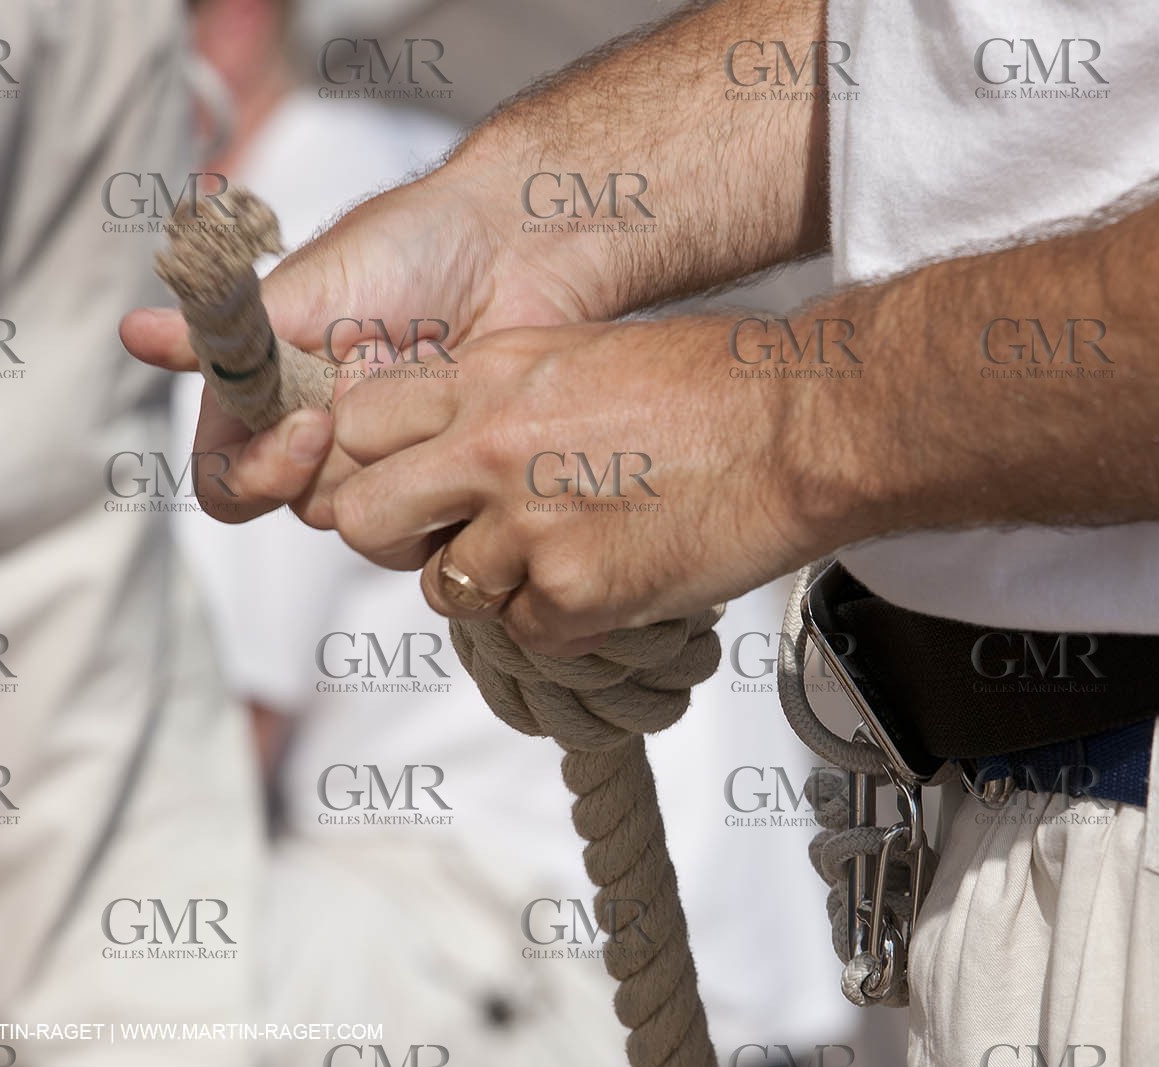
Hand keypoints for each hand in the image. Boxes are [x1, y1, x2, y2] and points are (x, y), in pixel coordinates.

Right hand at [119, 167, 600, 528]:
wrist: (518, 243)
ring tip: (434, 390)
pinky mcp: (453, 479)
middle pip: (302, 509)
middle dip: (345, 459)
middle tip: (383, 389)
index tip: (315, 425)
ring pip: (369, 524)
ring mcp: (391, 463)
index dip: (260, 473)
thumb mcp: (310, 285)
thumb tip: (131, 336)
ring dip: (399, 463)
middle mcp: (323, 441)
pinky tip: (470, 425)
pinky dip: (450, 484)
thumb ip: (230, 335)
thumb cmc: (412, 246)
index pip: (229, 483)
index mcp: (272, 398)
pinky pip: (436, 529)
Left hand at [326, 317, 826, 654]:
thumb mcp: (581, 352)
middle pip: (361, 518)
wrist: (802, 426)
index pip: (356, 424)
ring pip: (445, 591)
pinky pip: (527, 633)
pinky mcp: (576, 594)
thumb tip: (451, 437)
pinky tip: (612, 582)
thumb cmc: (714, 383)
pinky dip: (563, 623)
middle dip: (400, 539)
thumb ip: (501, 393)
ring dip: (492, 588)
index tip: (408, 479)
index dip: (373, 461)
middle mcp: (490, 448)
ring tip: (560, 560)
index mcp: (488, 375)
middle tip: (450, 540)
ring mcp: (529, 526)